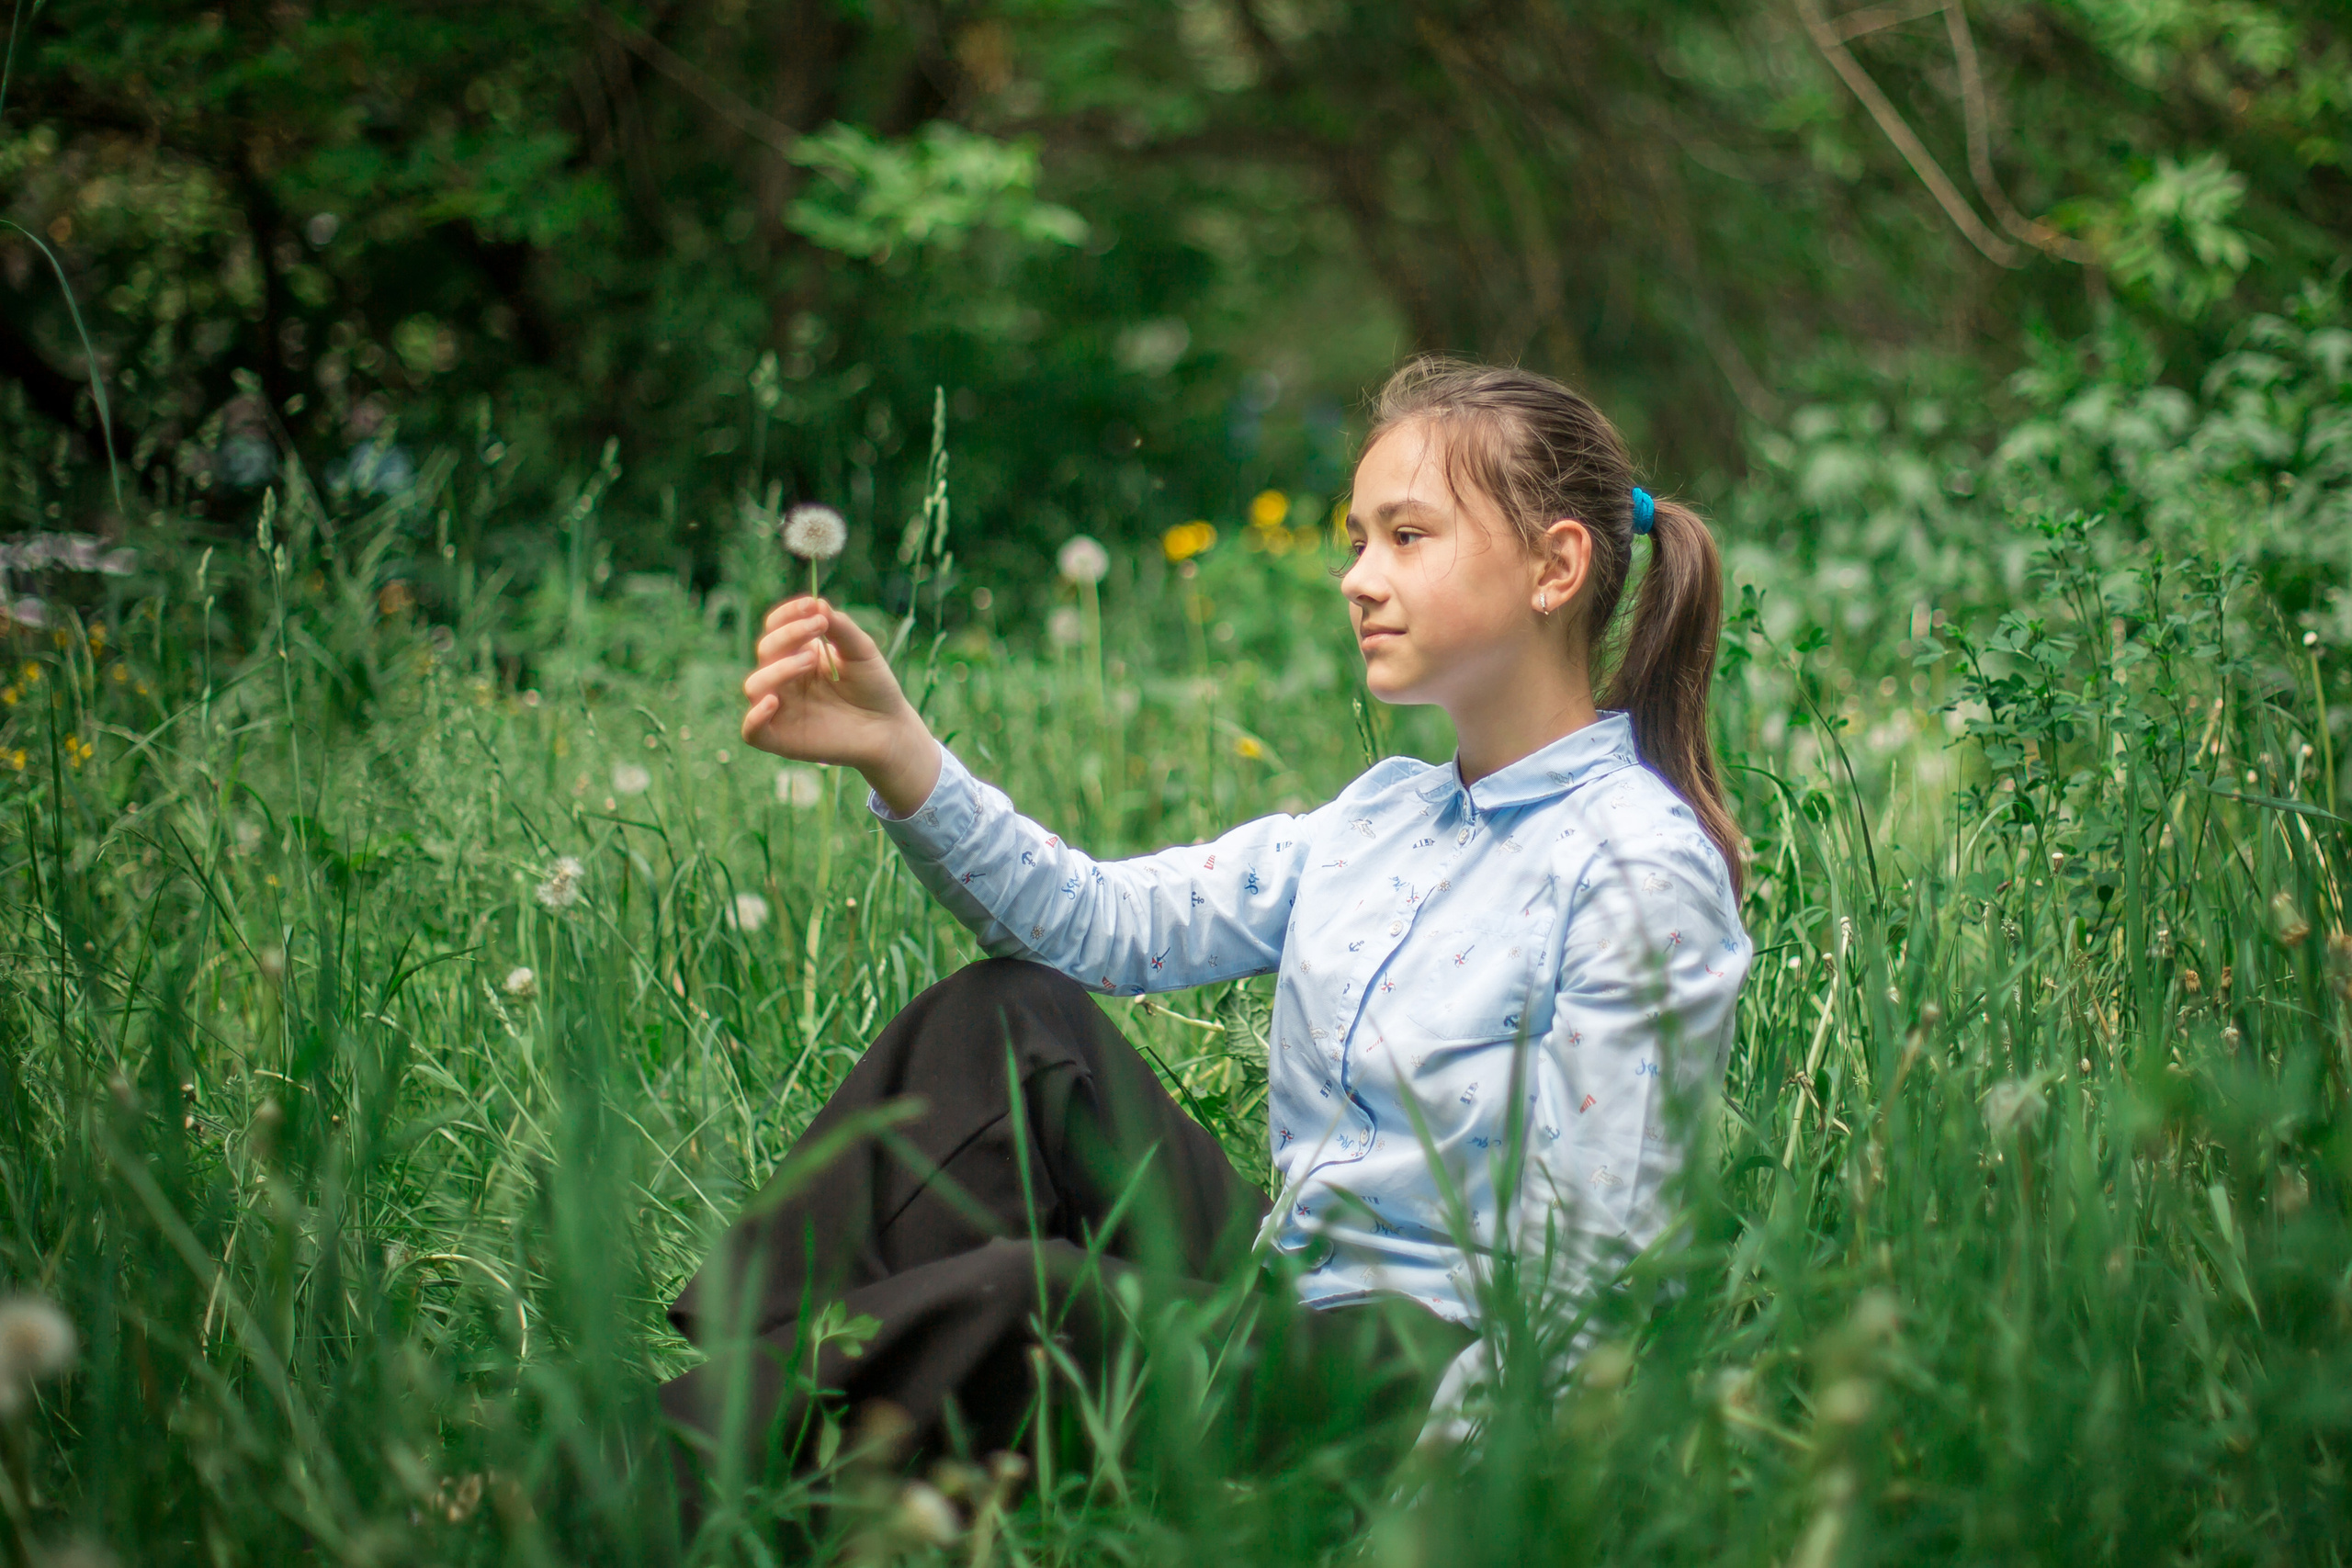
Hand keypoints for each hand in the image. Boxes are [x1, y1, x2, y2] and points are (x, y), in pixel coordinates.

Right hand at [741, 597, 940, 813]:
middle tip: (819, 629)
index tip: (811, 605)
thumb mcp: (862, 652)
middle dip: (789, 635)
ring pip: (755, 685)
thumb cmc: (874, 689)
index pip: (776, 629)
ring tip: (810, 660)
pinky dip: (755, 717)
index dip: (788, 614)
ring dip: (778, 668)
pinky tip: (774, 701)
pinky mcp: (779, 740)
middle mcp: (783, 681)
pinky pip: (752, 731)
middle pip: (765, 650)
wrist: (890, 730)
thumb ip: (841, 628)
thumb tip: (818, 603)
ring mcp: (779, 710)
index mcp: (798, 655)